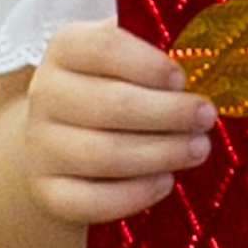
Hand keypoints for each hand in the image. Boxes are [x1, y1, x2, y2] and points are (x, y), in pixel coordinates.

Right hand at [22, 20, 213, 225]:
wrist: (59, 141)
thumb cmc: (108, 89)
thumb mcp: (123, 59)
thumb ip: (153, 54)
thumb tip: (201, 57)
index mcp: (66, 48)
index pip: (103, 47)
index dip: (148, 64)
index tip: (182, 79)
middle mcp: (46, 94)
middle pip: (110, 105)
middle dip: (169, 113)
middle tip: (206, 117)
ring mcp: (41, 145)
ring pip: (104, 155)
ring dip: (161, 153)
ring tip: (199, 148)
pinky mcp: (48, 190)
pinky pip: (91, 200)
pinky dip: (134, 194)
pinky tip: (166, 182)